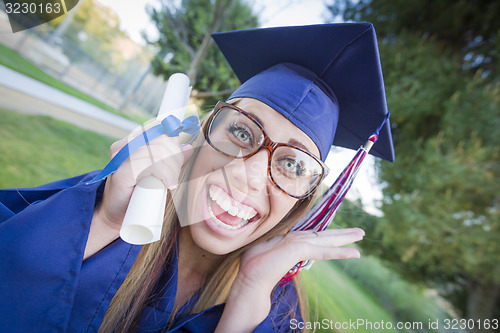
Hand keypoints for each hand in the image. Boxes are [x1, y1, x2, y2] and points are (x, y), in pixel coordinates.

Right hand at [84, 123, 193, 257]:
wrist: (116, 215)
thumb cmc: (137, 194)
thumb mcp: (159, 173)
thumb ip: (171, 159)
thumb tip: (188, 148)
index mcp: (132, 141)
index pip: (159, 127)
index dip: (173, 140)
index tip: (178, 158)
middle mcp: (125, 145)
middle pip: (162, 140)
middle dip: (175, 158)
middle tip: (174, 176)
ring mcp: (121, 157)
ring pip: (159, 151)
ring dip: (172, 169)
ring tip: (170, 183)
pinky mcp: (122, 172)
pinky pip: (151, 164)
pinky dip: (165, 174)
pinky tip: (166, 184)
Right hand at [215, 228, 363, 331]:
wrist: (250, 277)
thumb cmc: (257, 267)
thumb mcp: (274, 256)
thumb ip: (284, 252)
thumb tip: (286, 253)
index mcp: (292, 240)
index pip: (316, 235)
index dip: (330, 234)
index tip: (343, 234)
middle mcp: (297, 238)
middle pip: (325, 234)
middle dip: (344, 233)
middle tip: (360, 232)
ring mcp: (298, 242)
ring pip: (328, 239)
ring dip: (346, 238)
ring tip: (361, 236)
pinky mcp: (299, 249)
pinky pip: (324, 251)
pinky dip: (340, 252)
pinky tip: (354, 253)